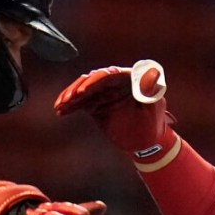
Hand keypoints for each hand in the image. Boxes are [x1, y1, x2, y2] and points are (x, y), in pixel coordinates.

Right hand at [55, 65, 176, 160]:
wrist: (145, 141)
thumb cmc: (153, 122)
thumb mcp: (154, 106)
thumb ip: (151, 90)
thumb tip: (152, 73)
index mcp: (128, 78)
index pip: (109, 75)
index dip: (94, 81)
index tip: (82, 91)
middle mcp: (114, 82)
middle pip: (92, 80)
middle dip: (77, 88)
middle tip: (67, 99)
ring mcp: (103, 93)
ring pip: (83, 91)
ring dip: (70, 96)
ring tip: (60, 106)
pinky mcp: (95, 105)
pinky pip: (80, 103)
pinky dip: (70, 106)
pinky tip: (60, 111)